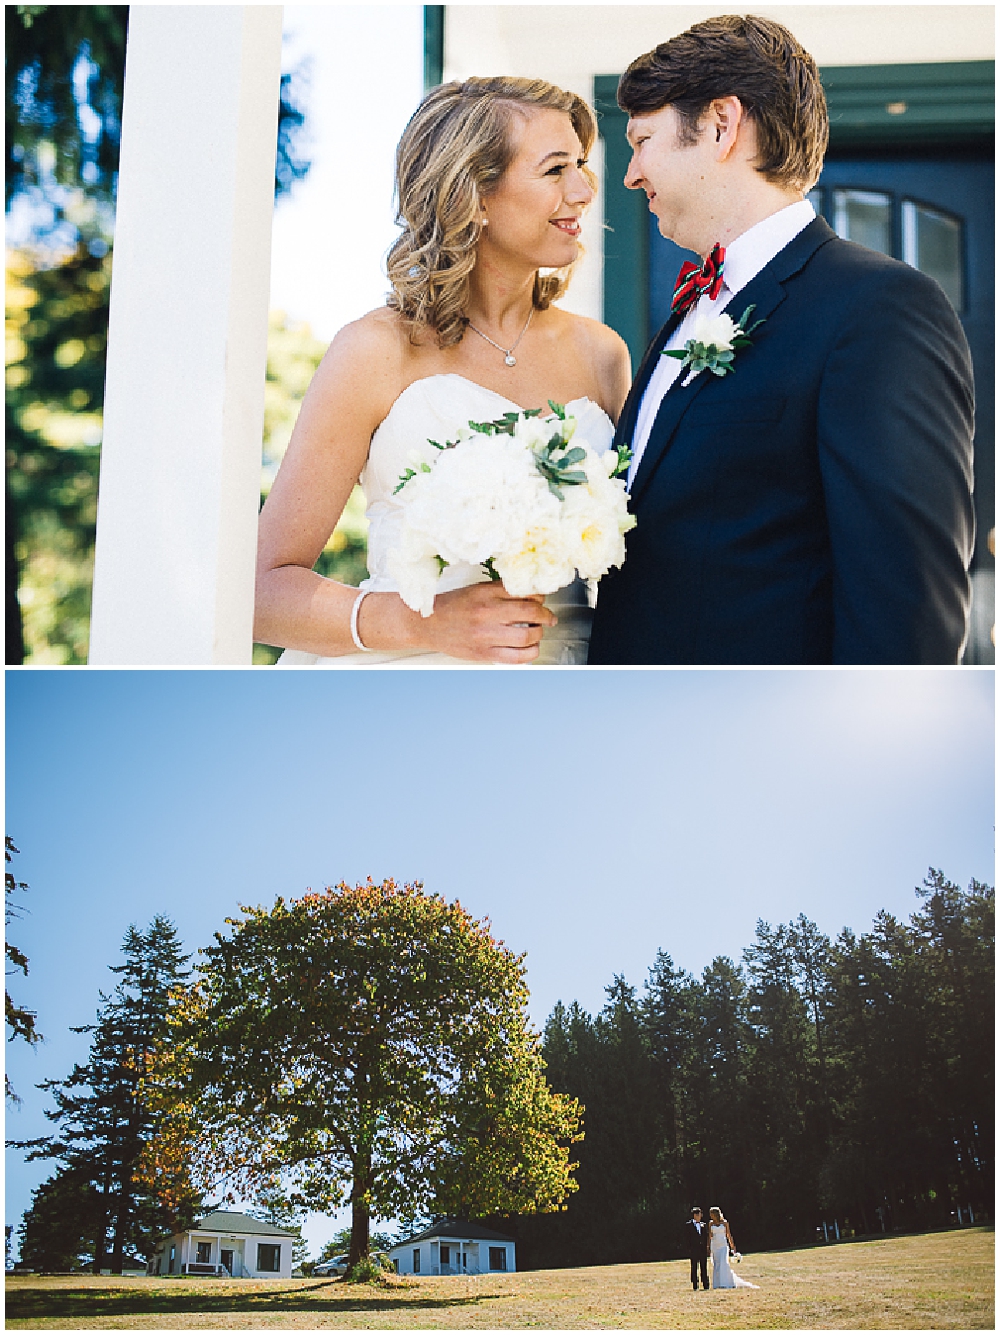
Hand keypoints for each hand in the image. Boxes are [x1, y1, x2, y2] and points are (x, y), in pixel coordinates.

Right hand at [421, 582, 557, 662]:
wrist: (426, 624)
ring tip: (537, 633)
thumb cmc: (452, 606)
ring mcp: (486, 635)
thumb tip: (530, 593)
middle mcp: (487, 612)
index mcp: (486, 593)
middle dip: (546, 615)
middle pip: (531, 612)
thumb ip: (501, 591)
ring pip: (527, 636)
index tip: (541, 599)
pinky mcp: (484, 653)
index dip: (539, 595)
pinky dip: (530, 653)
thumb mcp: (476, 590)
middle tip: (548, 617)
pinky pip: (516, 657)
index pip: (524, 591)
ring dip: (539, 634)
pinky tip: (531, 649)